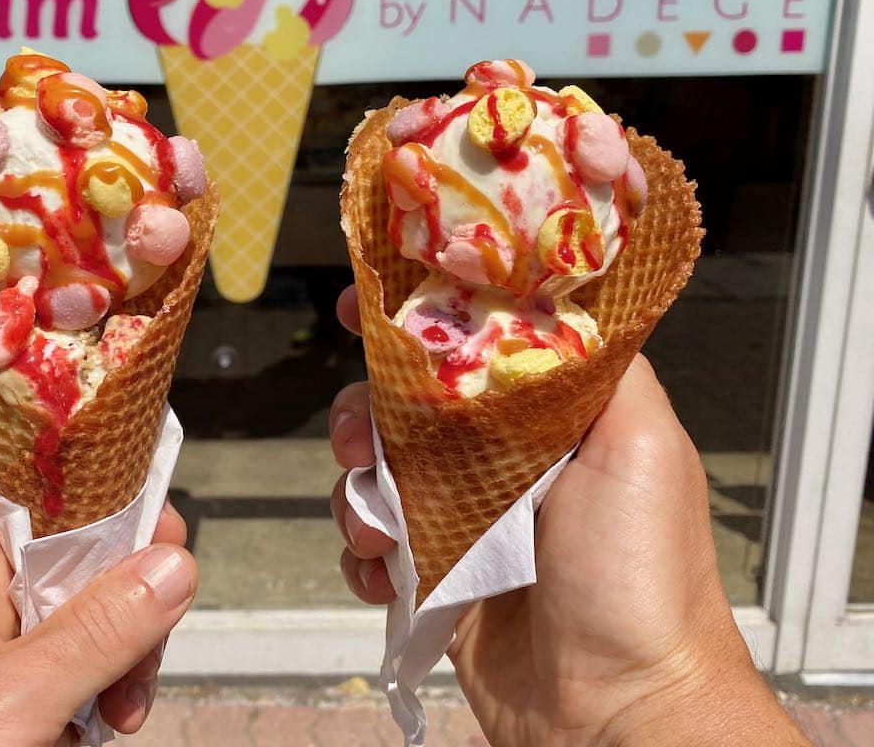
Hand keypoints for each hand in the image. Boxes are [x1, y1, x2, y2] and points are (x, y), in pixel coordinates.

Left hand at [0, 425, 196, 746]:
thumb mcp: (2, 708)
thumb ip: (93, 636)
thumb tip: (174, 565)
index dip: (51, 429)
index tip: (126, 444)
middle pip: (66, 525)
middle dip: (125, 563)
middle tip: (159, 609)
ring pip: (84, 594)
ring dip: (126, 637)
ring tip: (127, 703)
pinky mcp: (10, 686)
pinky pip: (78, 653)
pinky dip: (108, 680)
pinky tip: (111, 720)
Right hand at [330, 286, 806, 746]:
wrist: (614, 712)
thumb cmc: (642, 581)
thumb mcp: (641, 442)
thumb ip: (596, 360)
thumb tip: (542, 297)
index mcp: (555, 418)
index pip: (475, 341)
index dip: (418, 317)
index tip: (364, 301)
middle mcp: (508, 461)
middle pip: (406, 401)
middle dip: (367, 410)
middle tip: (361, 436)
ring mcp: (466, 519)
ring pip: (377, 469)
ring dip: (359, 490)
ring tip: (381, 529)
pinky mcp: (436, 575)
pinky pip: (370, 543)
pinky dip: (362, 553)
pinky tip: (385, 572)